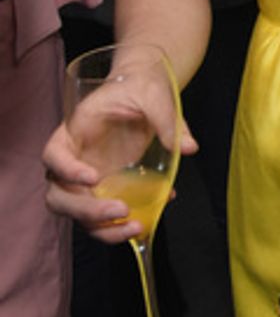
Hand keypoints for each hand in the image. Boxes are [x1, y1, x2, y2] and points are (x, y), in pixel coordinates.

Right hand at [43, 90, 197, 242]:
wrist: (144, 91)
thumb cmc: (139, 88)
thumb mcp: (153, 95)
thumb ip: (167, 120)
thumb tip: (188, 148)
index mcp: (73, 132)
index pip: (53, 155)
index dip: (67, 171)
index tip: (93, 177)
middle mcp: (74, 160)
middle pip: (59, 195)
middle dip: (87, 210)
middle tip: (122, 209)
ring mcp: (87, 181)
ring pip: (79, 215)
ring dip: (103, 228)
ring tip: (136, 228)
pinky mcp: (105, 191)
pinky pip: (104, 217)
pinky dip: (121, 225)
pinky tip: (149, 219)